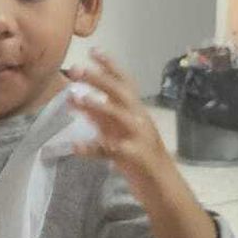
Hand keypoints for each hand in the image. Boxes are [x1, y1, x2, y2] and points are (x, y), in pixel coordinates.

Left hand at [65, 49, 178, 193]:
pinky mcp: (133, 157)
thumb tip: (76, 98)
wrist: (162, 186)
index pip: (125, 82)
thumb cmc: (138, 158)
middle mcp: (139, 120)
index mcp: (137, 111)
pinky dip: (92, 148)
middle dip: (99, 79)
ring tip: (77, 98)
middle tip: (77, 69)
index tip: (94, 51)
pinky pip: (110, 150)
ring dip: (98, 105)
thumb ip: (99, 117)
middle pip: (120, 93)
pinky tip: (75, 147)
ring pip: (118, 115)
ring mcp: (138, 137)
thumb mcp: (118, 132)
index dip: (110, 66)